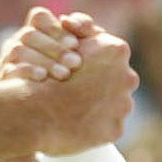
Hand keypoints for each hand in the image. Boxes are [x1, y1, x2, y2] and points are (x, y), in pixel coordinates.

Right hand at [0, 7, 91, 82]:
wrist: (58, 110)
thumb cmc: (75, 72)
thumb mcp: (85, 49)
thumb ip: (84, 30)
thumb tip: (68, 20)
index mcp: (36, 31)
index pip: (39, 17)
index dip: (56, 28)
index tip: (75, 44)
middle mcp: (18, 42)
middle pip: (30, 34)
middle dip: (55, 49)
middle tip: (76, 63)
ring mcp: (6, 60)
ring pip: (19, 51)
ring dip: (44, 61)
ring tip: (65, 75)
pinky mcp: (2, 79)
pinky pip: (9, 70)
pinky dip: (27, 71)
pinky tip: (43, 78)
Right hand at [4, 10, 138, 154]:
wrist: (34, 110)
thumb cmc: (43, 71)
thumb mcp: (62, 42)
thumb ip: (79, 37)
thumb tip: (77, 32)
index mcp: (117, 50)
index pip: (111, 53)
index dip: (92, 60)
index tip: (75, 67)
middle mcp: (127, 76)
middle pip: (117, 79)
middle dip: (100, 84)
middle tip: (76, 89)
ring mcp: (123, 105)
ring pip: (115, 104)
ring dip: (99, 106)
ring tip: (74, 109)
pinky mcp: (114, 130)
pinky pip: (106, 127)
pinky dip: (94, 127)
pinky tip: (76, 126)